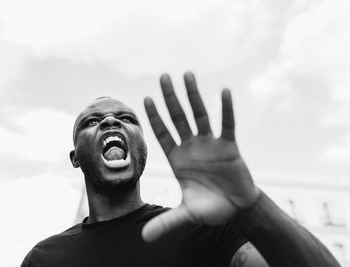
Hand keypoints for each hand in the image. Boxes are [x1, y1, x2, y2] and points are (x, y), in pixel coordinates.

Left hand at [142, 72, 258, 241]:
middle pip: (178, 117)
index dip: (155, 117)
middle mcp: (192, 147)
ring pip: (200, 115)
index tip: (146, 98)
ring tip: (186, 74)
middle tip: (163, 76)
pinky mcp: (229, 146)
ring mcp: (210, 144)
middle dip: (171, 98)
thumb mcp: (187, 215)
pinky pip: (227, 124)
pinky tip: (223, 91)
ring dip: (194, 95)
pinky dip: (226, 109)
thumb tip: (144, 239)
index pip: (162, 133)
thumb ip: (167, 223)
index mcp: (178, 159)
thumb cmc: (210, 209)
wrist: (236, 208)